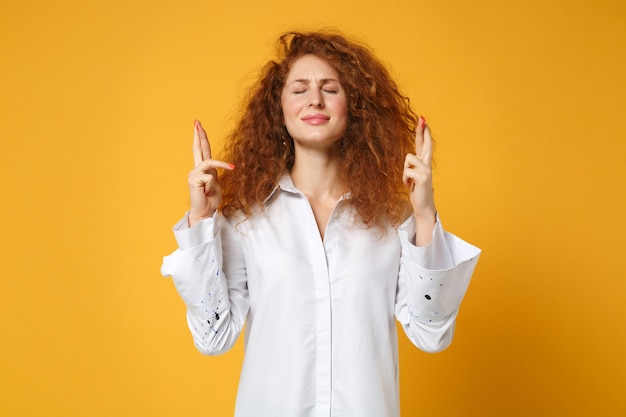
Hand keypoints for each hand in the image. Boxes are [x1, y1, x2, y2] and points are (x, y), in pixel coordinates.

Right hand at [188, 120, 234, 226]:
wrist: (205, 212)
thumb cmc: (211, 199)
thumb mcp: (216, 182)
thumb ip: (213, 172)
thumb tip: (214, 165)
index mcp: (203, 168)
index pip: (202, 149)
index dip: (201, 137)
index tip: (198, 125)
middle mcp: (196, 169)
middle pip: (198, 148)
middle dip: (198, 135)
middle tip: (197, 122)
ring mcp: (193, 174)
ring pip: (209, 162)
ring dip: (222, 165)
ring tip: (232, 168)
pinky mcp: (193, 180)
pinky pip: (209, 177)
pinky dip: (212, 185)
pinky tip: (208, 191)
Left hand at [403, 116, 435, 243]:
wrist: (423, 205)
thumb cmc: (417, 190)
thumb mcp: (414, 175)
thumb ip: (413, 165)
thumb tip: (409, 157)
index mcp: (424, 163)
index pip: (424, 144)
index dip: (423, 132)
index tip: (423, 119)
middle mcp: (427, 164)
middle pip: (425, 144)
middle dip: (422, 131)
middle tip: (422, 119)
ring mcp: (426, 170)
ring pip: (408, 158)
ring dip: (405, 171)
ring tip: (408, 180)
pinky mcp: (423, 177)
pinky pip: (407, 171)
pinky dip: (405, 180)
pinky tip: (409, 186)